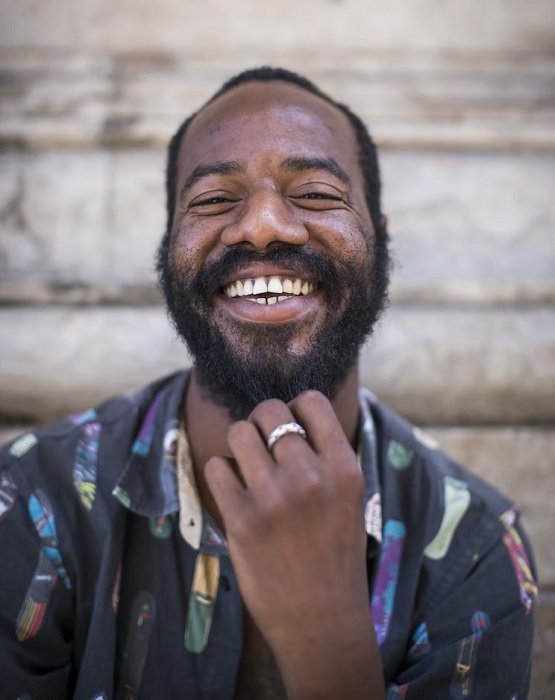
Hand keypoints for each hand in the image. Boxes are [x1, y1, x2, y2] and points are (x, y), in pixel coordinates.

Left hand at [206, 390, 383, 698]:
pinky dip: (222, 474)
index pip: (311, 401)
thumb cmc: (336, 556)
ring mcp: (274, 497)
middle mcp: (311, 476)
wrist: (323, 622)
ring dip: (239, 444)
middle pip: (269, 410)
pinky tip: (235, 493)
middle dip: (261, 422)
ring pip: (238, 432)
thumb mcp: (349, 499)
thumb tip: (291, 415)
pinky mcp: (241, 520)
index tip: (290, 425)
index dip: (295, 407)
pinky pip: (217, 467)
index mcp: (344, 468)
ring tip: (247, 467)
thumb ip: (326, 458)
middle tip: (263, 446)